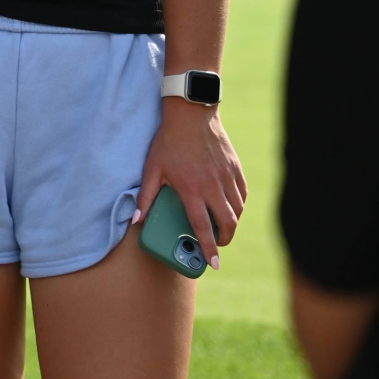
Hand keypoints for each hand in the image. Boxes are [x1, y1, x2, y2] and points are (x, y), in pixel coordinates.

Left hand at [137, 99, 246, 269]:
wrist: (191, 115)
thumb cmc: (168, 142)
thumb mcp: (152, 168)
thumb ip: (146, 197)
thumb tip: (136, 220)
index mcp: (192, 189)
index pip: (202, 227)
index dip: (209, 248)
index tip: (214, 264)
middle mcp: (213, 187)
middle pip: (227, 223)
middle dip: (224, 240)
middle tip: (217, 246)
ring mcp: (227, 178)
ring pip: (238, 211)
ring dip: (232, 224)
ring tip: (222, 228)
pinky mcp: (236, 169)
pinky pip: (242, 195)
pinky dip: (239, 206)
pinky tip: (231, 208)